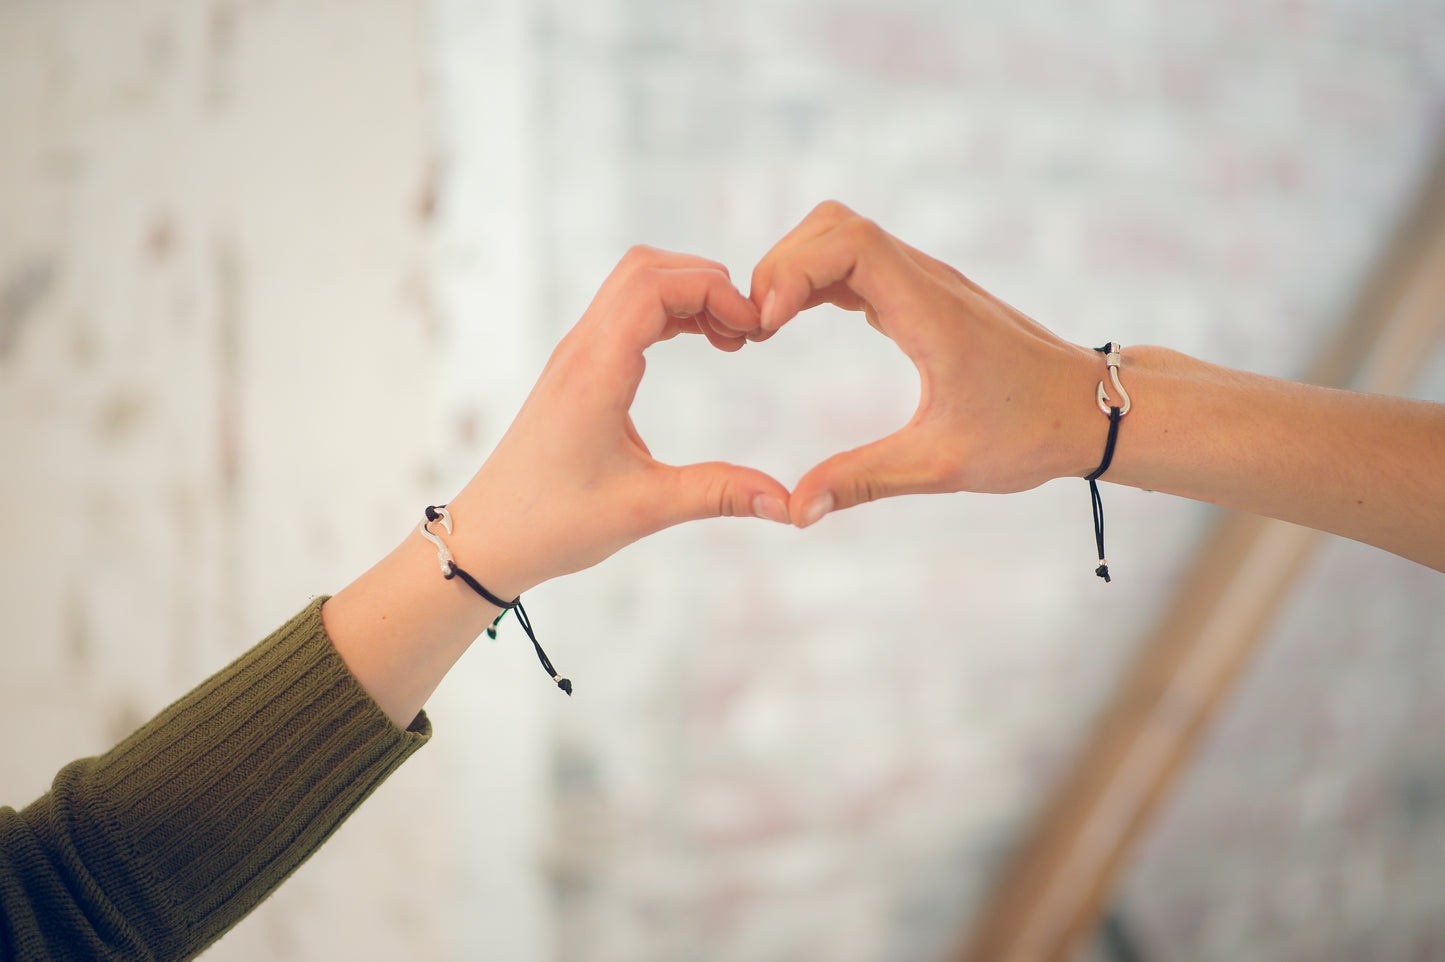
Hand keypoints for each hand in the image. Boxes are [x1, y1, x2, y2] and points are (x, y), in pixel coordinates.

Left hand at [446, 246, 792, 595]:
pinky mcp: (577, 368)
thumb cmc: (554, 524)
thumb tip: (788, 504)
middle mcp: (581, 350)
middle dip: (707, 282)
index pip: (656, 287)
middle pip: (646, 268)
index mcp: (596, 372)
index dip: (714, 290)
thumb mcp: (645, 510)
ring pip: (634, 283)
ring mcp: (575, 355)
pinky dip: (669, 312)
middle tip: (749, 332)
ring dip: (687, 294)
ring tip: (731, 339)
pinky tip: (700, 344)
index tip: (754, 331)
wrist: (488, 538)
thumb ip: (719, 495)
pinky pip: (625, 311)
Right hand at [749, 201, 1101, 526]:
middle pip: (833, 226)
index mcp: (931, 311)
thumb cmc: (1029, 433)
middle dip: (781, 266)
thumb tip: (795, 510)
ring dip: (795, 269)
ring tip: (767, 328)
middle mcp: (926, 281)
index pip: (848, 243)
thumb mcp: (942, 466)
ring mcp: (925, 283)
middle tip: (756, 330)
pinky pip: (856, 262)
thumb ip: (864, 481)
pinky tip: (795, 324)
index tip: (767, 326)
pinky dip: (816, 281)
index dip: (793, 270)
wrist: (1090, 409)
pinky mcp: (923, 295)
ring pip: (841, 236)